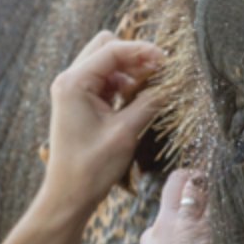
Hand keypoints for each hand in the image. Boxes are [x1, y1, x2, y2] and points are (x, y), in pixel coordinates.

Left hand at [40, 31, 166, 216]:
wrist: (69, 195)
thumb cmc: (91, 168)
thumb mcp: (126, 132)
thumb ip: (150, 102)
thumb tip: (174, 83)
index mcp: (74, 83)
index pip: (112, 49)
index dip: (142, 51)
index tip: (167, 61)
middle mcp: (69, 81)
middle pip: (106, 48)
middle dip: (134, 57)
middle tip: (159, 73)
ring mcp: (72, 91)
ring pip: (106, 64)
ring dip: (130, 72)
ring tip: (151, 89)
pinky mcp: (79, 103)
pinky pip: (104, 82)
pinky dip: (122, 85)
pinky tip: (137, 100)